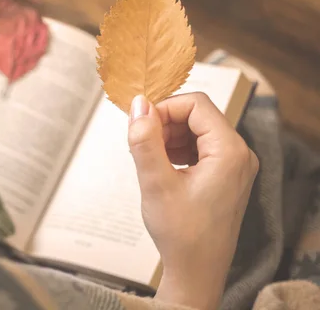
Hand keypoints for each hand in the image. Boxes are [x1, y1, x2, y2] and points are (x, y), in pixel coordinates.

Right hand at [127, 93, 258, 309]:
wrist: (198, 272)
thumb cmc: (181, 234)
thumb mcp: (156, 184)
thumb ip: (145, 141)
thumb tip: (139, 104)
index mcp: (230, 152)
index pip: (196, 105)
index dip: (164, 108)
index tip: (140, 125)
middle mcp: (239, 154)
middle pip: (198, 116)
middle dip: (166, 123)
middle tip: (141, 145)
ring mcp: (235, 166)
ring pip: (198, 130)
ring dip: (170, 137)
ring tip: (149, 159)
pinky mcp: (227, 176)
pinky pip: (201, 148)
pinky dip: (178, 150)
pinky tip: (162, 167)